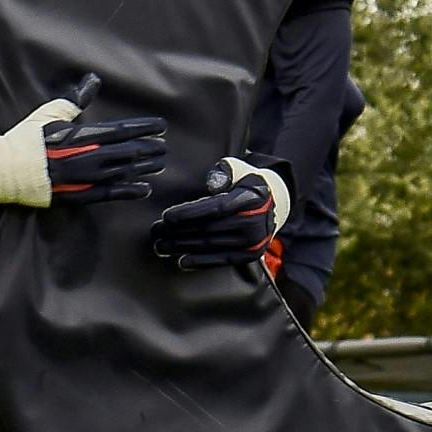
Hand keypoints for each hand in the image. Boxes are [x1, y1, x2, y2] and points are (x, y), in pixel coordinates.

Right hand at [0, 73, 166, 207]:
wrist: (9, 169)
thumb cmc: (28, 138)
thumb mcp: (52, 112)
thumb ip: (76, 99)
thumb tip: (93, 81)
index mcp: (84, 135)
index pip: (123, 130)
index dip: (145, 128)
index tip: (161, 126)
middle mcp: (91, 157)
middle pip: (129, 152)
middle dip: (149, 149)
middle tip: (164, 147)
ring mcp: (88, 178)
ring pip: (125, 172)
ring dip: (145, 168)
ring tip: (159, 165)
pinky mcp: (81, 195)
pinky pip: (112, 194)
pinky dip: (130, 191)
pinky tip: (144, 190)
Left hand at [150, 157, 291, 269]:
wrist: (275, 203)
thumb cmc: (248, 183)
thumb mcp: (241, 169)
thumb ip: (226, 171)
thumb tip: (212, 183)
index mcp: (250, 199)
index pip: (214, 208)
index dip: (189, 213)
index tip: (167, 217)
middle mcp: (253, 222)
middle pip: (208, 229)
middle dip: (178, 232)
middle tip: (155, 232)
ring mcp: (252, 242)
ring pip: (211, 245)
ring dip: (183, 247)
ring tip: (161, 247)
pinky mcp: (250, 255)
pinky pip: (222, 260)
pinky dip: (201, 262)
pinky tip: (182, 262)